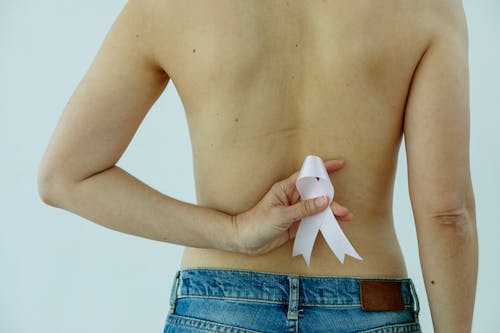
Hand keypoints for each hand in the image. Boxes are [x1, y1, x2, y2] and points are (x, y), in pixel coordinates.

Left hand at [231, 159, 351, 255]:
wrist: (244, 241)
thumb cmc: (257, 223)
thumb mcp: (281, 215)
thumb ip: (303, 209)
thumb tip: (324, 200)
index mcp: (286, 188)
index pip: (308, 175)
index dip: (324, 169)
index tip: (340, 164)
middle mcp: (292, 198)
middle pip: (317, 194)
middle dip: (332, 200)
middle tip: (343, 210)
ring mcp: (295, 212)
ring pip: (317, 209)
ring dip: (330, 213)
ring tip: (344, 218)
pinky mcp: (296, 225)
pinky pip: (313, 222)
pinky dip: (324, 223)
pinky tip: (333, 227)